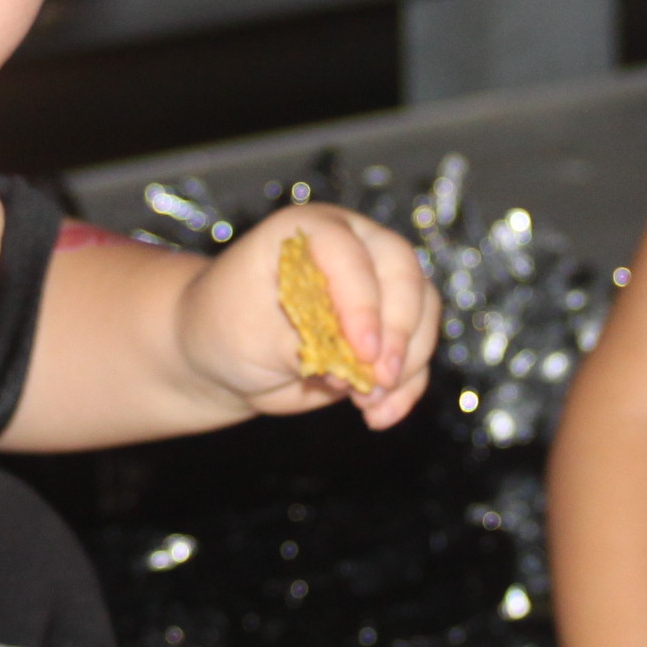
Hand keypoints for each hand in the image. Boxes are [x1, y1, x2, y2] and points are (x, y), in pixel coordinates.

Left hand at [177, 204, 439, 430]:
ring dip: (405, 364)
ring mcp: (376, 285)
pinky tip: (378, 415)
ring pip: (422, 312)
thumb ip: (304, 344)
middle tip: (379, 377)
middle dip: (398, 331)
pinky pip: (417, 352)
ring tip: (367, 404)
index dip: (363, 300)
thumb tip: (351, 371)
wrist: (223, 355)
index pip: (350, 253)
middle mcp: (353, 247)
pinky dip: (406, 387)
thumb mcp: (249, 331)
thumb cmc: (226, 326)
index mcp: (311, 231)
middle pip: (403, 274)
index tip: (361, 350)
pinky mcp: (386, 328)